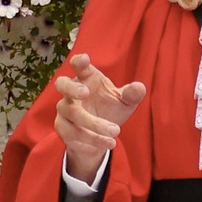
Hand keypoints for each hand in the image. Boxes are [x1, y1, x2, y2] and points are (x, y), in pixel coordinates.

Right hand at [54, 52, 145, 183]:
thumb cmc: (110, 110)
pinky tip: (109, 142)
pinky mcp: (63, 128)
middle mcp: (71, 93)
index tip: (84, 59)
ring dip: (94, 123)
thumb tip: (140, 87)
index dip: (79, 62)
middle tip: (85, 92)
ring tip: (116, 131)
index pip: (78, 66)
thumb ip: (131, 95)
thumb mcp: (124, 103)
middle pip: (62, 84)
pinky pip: (73, 133)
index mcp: (86, 78)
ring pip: (72, 114)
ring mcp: (64, 110)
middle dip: (72, 87)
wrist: (99, 138)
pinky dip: (93, 138)